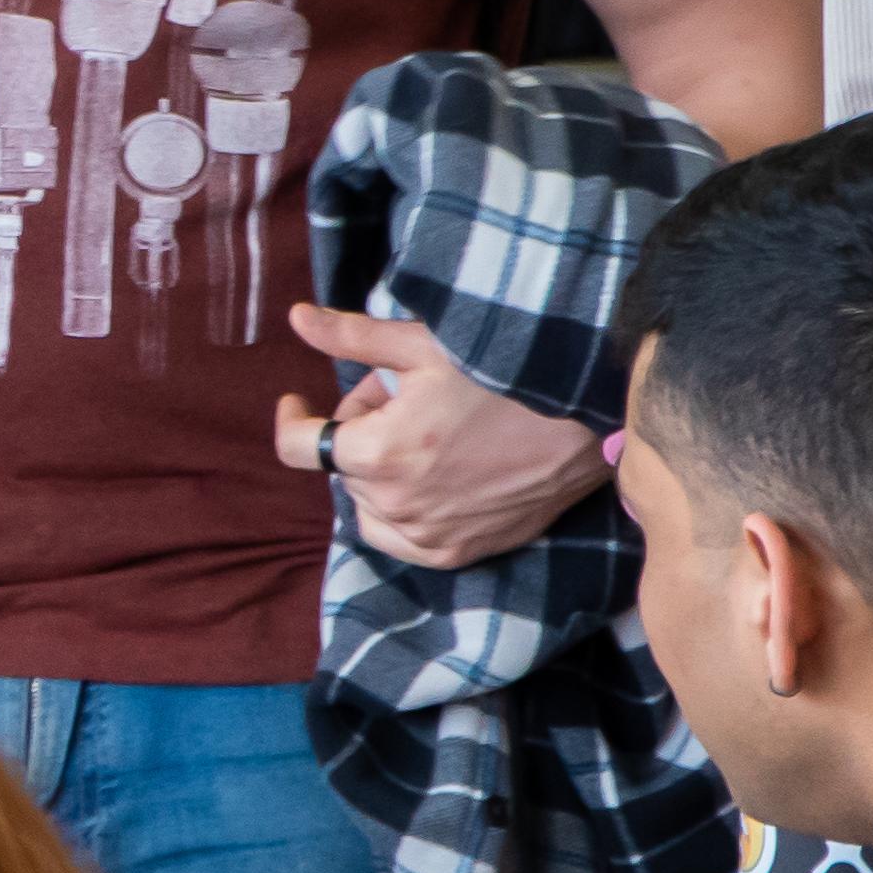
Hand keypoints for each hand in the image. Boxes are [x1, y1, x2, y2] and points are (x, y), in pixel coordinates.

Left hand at [278, 303, 611, 568]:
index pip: (298, 446)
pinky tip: (430, 477)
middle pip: (343, 466)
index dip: (292, 417)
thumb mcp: (422, 345)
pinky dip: (400, 512)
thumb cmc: (502, 375)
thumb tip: (296, 319)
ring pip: (367, 504)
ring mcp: (427, 535)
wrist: (581, 420)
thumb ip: (351, 338)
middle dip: (358, 429)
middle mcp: (396, 503)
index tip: (296, 401)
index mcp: (378, 452)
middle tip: (401, 396)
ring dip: (376, 473)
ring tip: (421, 434)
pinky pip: (400, 540)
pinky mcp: (457, 553)